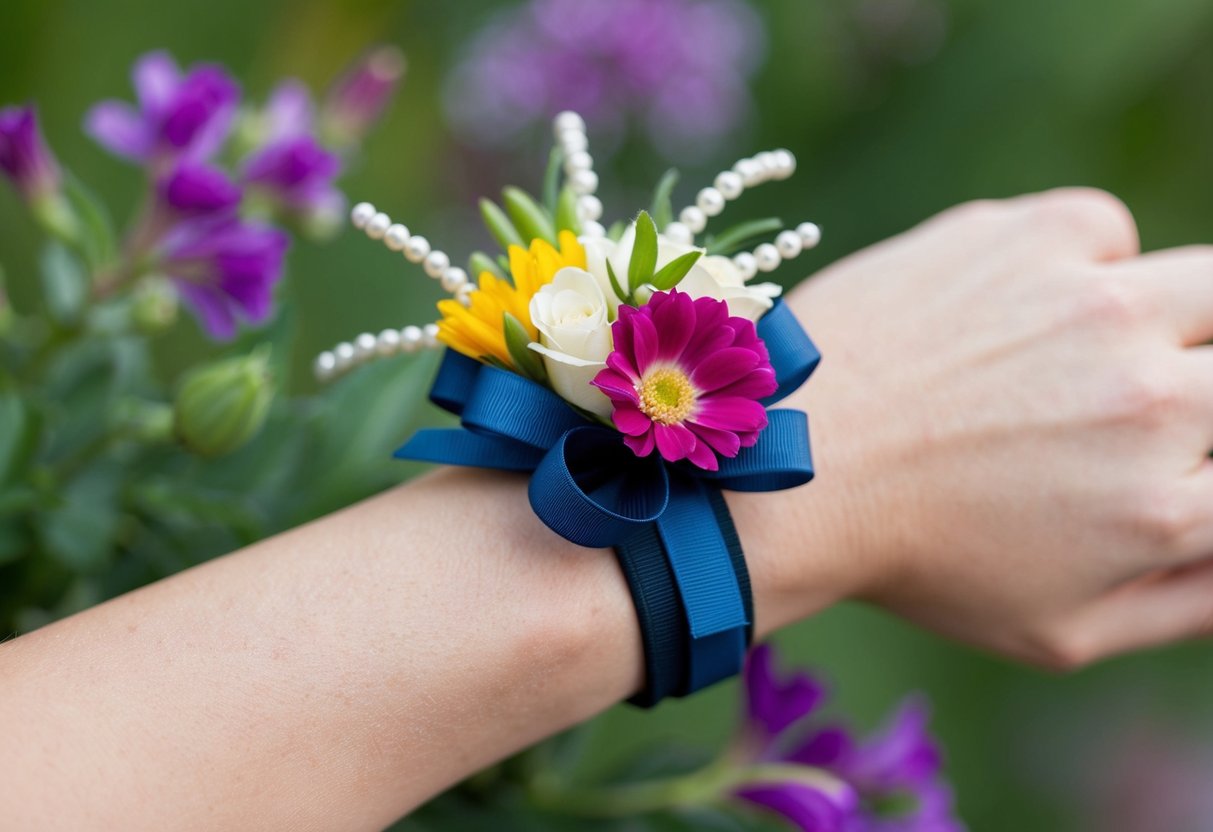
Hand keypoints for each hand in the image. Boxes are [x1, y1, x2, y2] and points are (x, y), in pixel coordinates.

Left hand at [757, 188, 1212, 668]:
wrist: (789, 466)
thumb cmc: (914, 557)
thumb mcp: (1055, 629)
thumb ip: (1185, 603)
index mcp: (1166, 506)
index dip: (1204, 460)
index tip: (1170, 454)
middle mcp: (1150, 399)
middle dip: (1205, 390)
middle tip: (1121, 404)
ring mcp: (1094, 304)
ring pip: (1211, 287)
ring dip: (1177, 320)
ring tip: (1091, 353)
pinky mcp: (1032, 236)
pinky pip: (1104, 231)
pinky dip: (1084, 264)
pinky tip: (1019, 308)